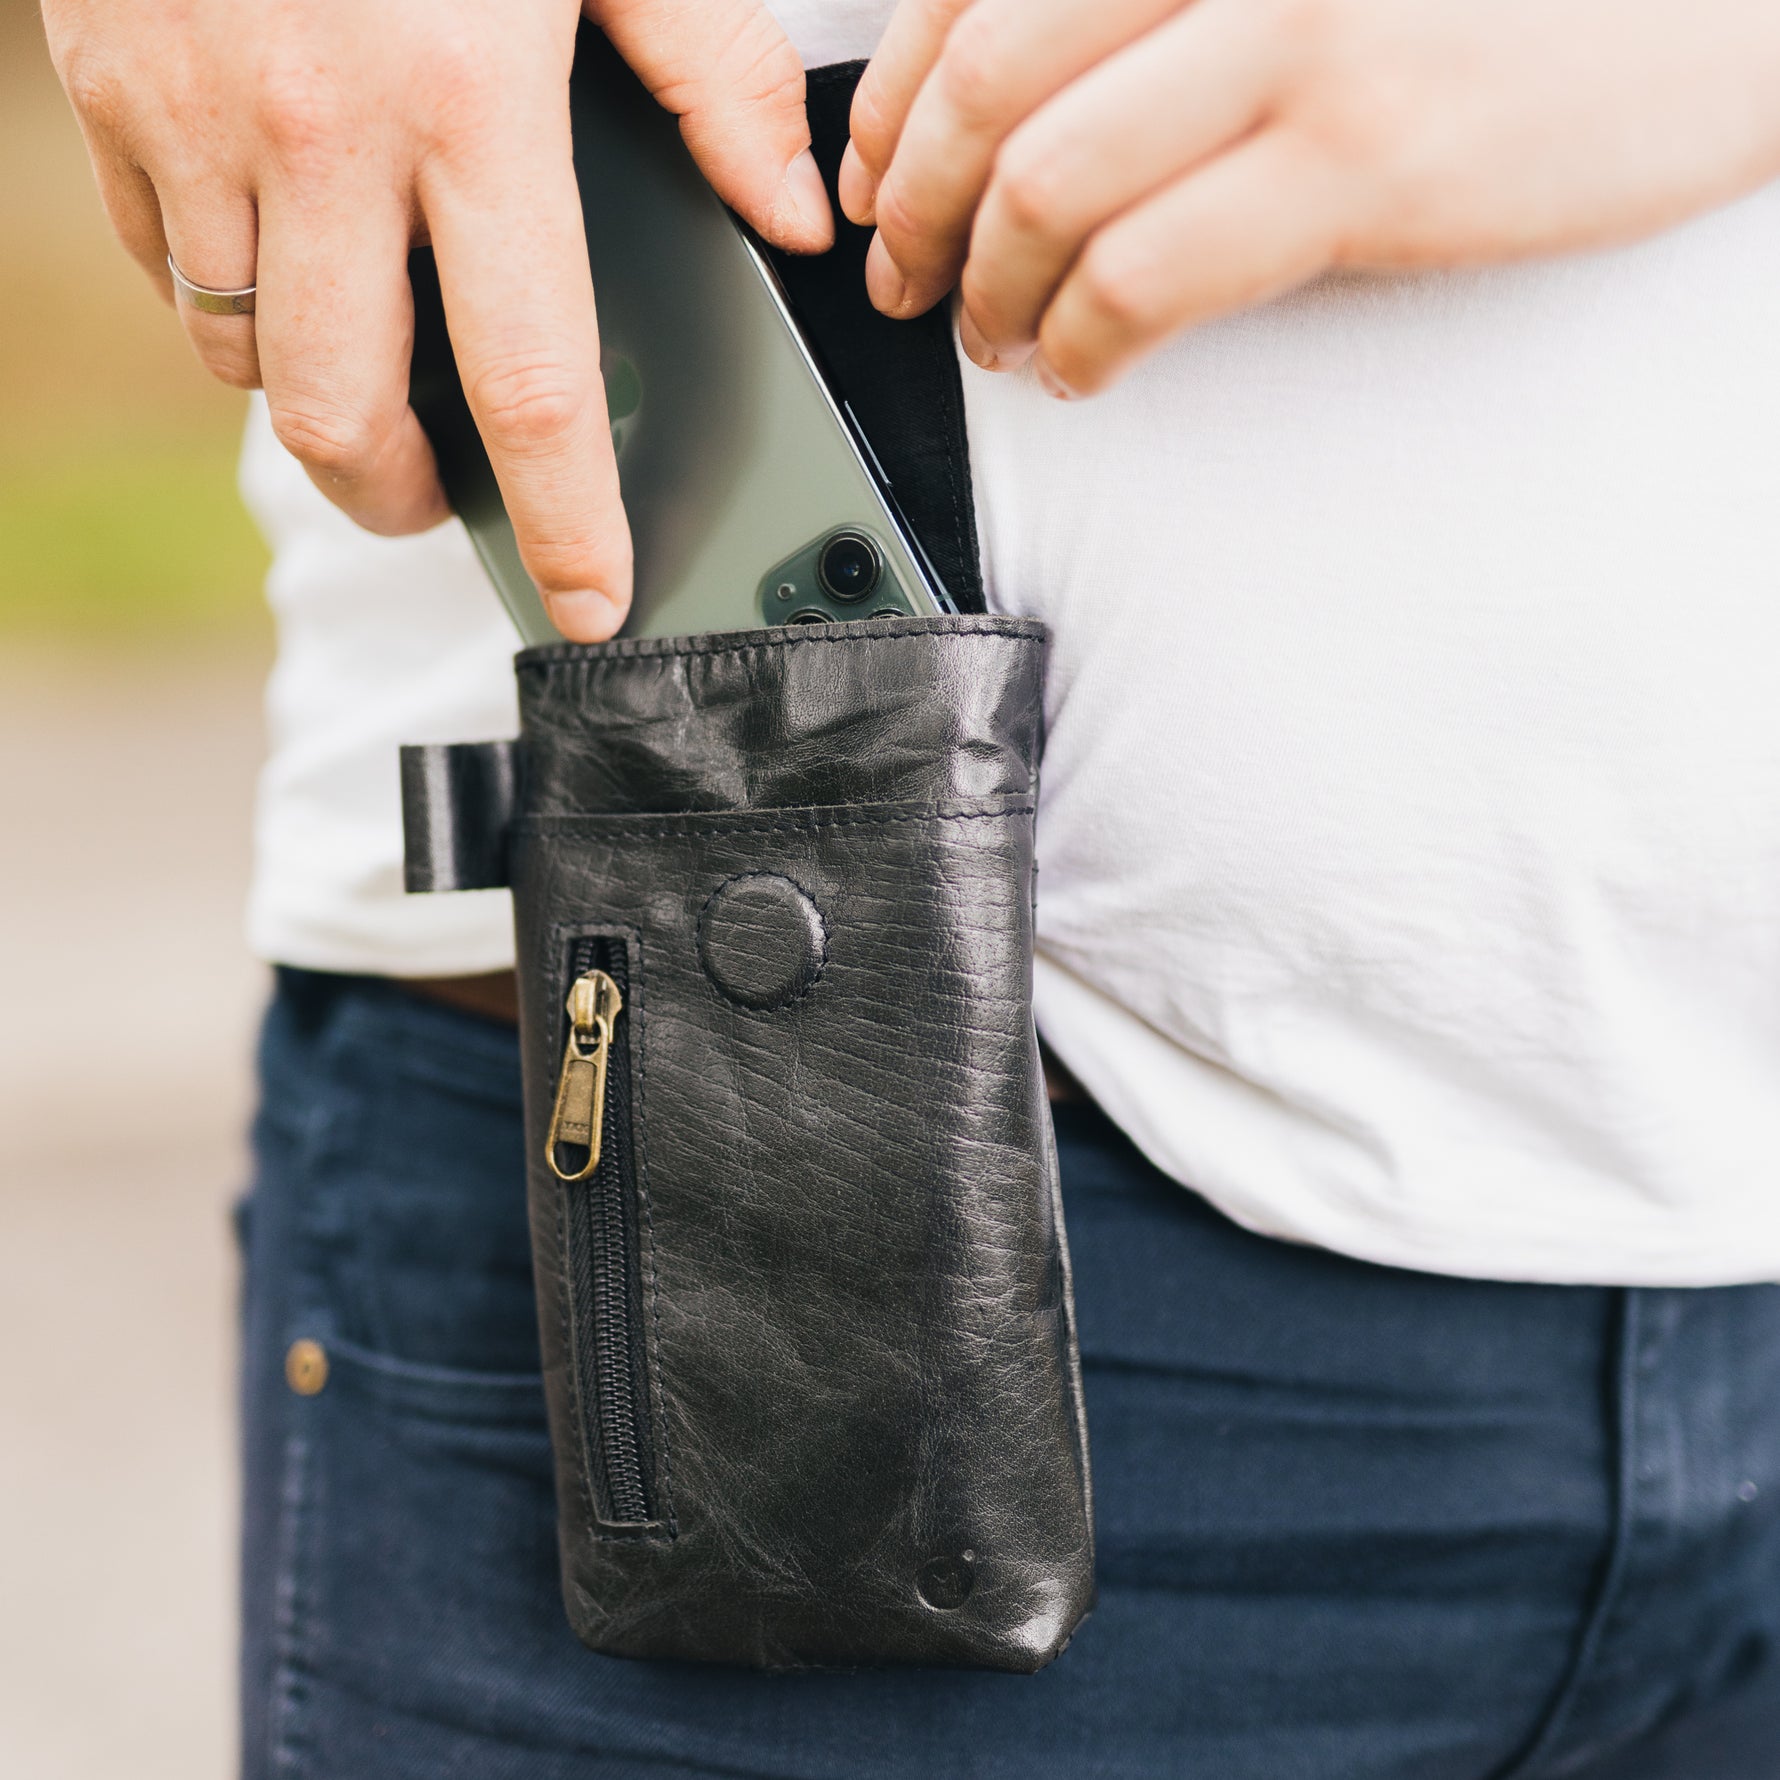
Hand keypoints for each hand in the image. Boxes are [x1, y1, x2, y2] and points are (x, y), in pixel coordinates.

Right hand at [44, 0, 832, 639]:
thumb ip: (708, 73)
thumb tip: (795, 214)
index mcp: (466, 107)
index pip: (531, 385)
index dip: (562, 521)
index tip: (586, 603)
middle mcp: (319, 139)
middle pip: (346, 423)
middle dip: (401, 500)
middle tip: (443, 495)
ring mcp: (192, 122)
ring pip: (241, 361)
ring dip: (312, 395)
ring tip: (367, 357)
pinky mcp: (106, 93)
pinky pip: (159, 266)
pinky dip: (221, 296)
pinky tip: (278, 249)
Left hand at [840, 0, 1779, 397]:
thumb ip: (1178, 10)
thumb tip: (1033, 106)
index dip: (892, 102)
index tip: (873, 179)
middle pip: (985, 85)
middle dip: (913, 207)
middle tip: (906, 279)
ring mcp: (1301, 35)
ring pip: (1044, 184)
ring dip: (987, 292)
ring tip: (993, 339)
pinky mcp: (1363, 157)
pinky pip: (1146, 273)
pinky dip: (1079, 340)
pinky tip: (1079, 367)